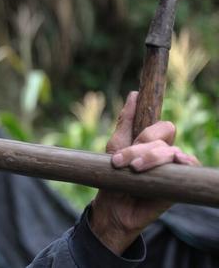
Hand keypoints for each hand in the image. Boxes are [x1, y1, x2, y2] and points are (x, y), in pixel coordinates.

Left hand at [89, 91, 199, 254]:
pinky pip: (188, 167)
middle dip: (140, 146)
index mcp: (152, 142)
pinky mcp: (179, 183)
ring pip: (170, 151)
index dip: (147, 129)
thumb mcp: (115, 145)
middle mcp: (165, 152)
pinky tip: (173, 165)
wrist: (112, 207)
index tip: (128, 140)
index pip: (162, 125)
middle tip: (120, 161)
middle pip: (164, 135)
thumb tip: (135, 94)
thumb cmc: (113, 176)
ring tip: (133, 169)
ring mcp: (173, 167)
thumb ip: (126, 121)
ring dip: (150, 157)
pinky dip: (182, 163)